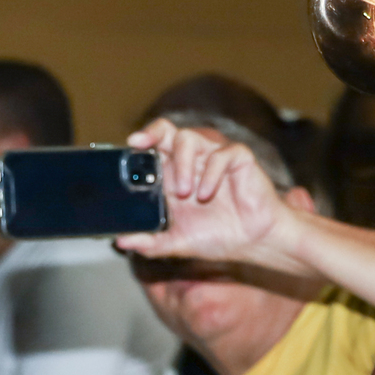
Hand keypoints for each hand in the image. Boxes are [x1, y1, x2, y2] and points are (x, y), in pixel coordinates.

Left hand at [117, 120, 303, 269]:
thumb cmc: (219, 237)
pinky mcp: (239, 160)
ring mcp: (214, 157)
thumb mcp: (177, 243)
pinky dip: (211, 173)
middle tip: (141, 145)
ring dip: (182, 164)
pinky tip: (207, 195)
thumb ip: (149, 242)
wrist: (255, 243)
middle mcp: (192, 161)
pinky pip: (222, 154)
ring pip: (190, 138)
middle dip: (152, 133)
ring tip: (185, 193)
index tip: (130, 146)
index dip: (140, 142)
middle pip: (169, 131)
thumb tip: (119, 242)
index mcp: (174, 175)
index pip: (153, 147)